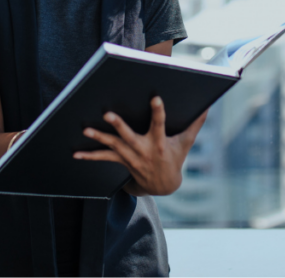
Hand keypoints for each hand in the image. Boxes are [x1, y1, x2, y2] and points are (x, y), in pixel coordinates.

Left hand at [74, 96, 207, 195]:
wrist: (163, 185)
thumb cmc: (175, 158)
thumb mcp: (186, 142)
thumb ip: (195, 124)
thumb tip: (208, 106)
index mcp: (159, 143)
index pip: (160, 124)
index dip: (158, 111)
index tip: (155, 98)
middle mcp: (143, 150)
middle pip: (129, 136)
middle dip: (119, 125)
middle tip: (108, 114)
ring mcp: (131, 157)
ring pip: (113, 146)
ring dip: (99, 138)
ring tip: (86, 130)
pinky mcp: (122, 161)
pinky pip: (104, 158)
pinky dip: (90, 156)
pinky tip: (76, 154)